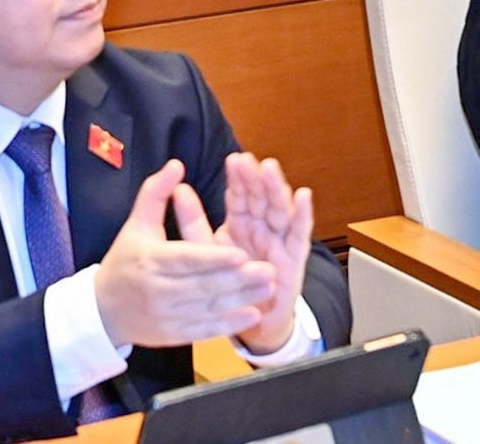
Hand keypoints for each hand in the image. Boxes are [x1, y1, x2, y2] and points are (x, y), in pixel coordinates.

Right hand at [92, 160, 277, 349]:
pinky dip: (229, 325)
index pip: (186, 259)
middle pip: (202, 286)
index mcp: (150, 260)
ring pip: (208, 309)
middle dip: (238, 280)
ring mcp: (165, 316)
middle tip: (270, 270)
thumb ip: (156, 192)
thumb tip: (177, 164)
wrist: (104, 308)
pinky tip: (251, 316)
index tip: (241, 253)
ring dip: (240, 301)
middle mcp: (157, 290)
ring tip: (268, 290)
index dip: (214, 258)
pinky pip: (204, 330)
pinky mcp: (173, 334)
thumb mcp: (136, 223)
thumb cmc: (126, 259)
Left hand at [206, 154, 314, 355]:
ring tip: (269, 169)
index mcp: (240, 223)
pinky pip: (299, 234)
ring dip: (275, 188)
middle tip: (248, 159)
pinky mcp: (294, 258)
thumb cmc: (228, 282)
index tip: (233, 160)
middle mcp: (261, 227)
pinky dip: (302, 215)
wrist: (250, 320)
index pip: (240, 196)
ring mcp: (279, 241)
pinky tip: (302, 196)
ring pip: (279, 209)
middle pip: (260, 198)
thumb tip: (177, 188)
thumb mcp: (205, 250)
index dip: (237, 179)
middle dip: (255, 178)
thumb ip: (193, 220)